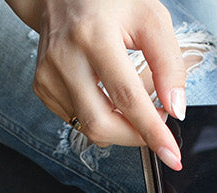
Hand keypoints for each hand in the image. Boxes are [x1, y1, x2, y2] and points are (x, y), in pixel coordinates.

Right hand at [8, 0, 186, 168]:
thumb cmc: (110, 1)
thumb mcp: (151, 19)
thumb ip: (169, 64)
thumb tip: (174, 108)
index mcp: (94, 37)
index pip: (127, 98)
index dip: (151, 131)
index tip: (170, 153)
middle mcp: (66, 57)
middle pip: (100, 123)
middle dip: (133, 137)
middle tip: (154, 129)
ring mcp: (49, 74)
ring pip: (88, 126)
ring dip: (118, 123)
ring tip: (129, 95)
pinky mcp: (42, 85)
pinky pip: (76, 118)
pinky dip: (99, 114)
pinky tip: (106, 93)